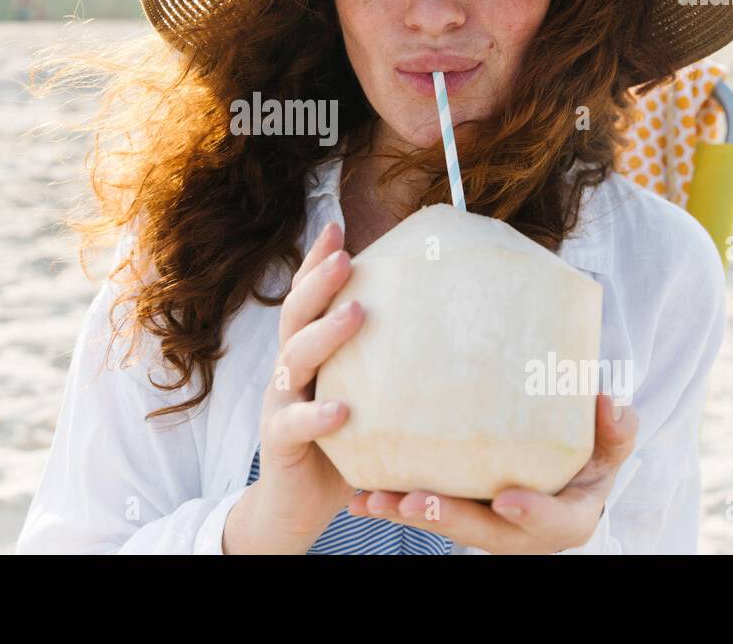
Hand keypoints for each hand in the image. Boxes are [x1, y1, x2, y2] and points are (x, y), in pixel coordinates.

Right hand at [224, 220, 364, 551]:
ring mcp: (279, 403)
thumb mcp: (368, 400)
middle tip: (346, 257)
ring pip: (292, 359)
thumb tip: (453, 336)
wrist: (295, 506)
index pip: (308, 299)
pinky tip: (342, 410)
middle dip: (317, 281)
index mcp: (308, 355)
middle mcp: (288, 371)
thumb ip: (390, 370)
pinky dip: (316, 415)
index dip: (316, 261)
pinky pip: (294, 424)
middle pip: (295, 315)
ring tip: (356, 314)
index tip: (336, 226)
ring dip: (323, 334)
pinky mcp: (278, 443)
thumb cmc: (342, 448)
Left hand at [346, 393, 638, 553]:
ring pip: (446, 525)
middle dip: (447, 518)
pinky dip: (390, 506)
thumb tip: (611, 404)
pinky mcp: (456, 511)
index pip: (553, 523)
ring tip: (375, 499)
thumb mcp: (610, 442)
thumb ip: (615, 429)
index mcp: (567, 516)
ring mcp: (486, 524)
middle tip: (413, 500)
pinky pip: (421, 512)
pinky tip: (359, 497)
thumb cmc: (588, 448)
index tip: (506, 498)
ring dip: (407, 515)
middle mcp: (522, 530)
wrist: (563, 464)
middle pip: (485, 533)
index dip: (531, 514)